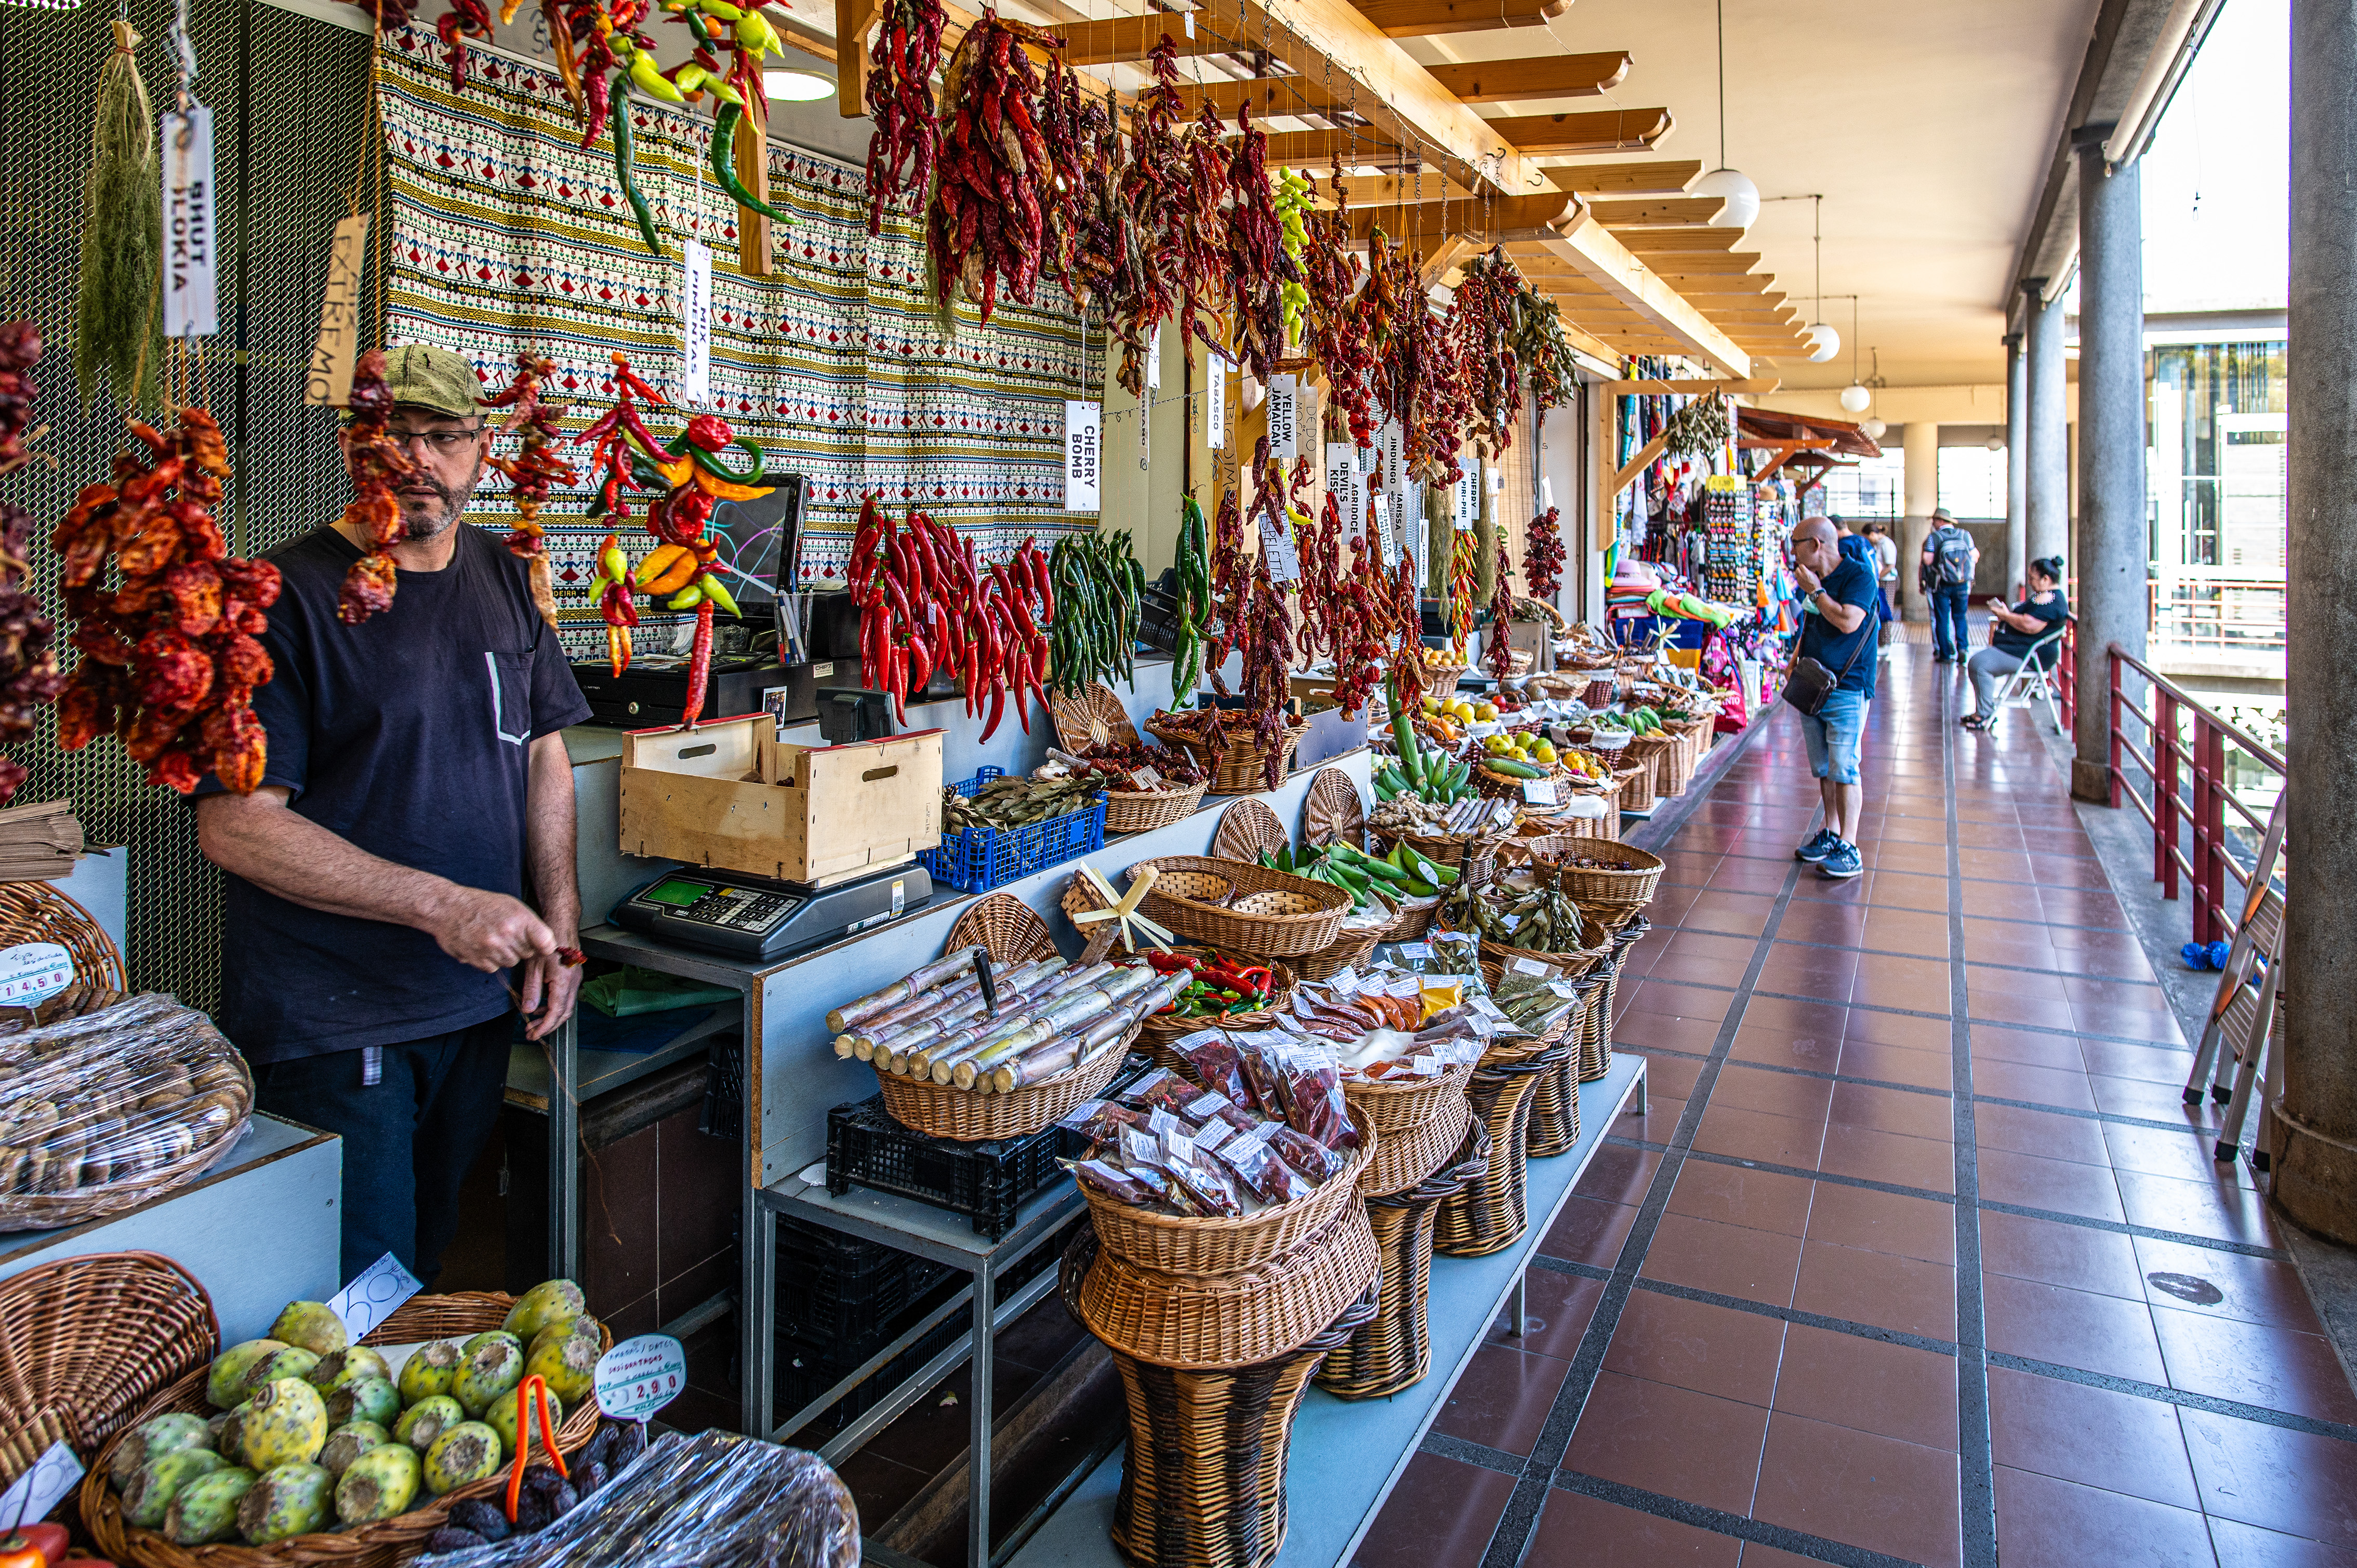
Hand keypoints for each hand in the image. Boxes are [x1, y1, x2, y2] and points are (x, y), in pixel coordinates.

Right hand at [427, 887, 557, 972]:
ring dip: (505, 954)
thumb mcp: (509, 904)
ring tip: (492, 938)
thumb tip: (547, 945)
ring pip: (512, 962)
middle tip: (507, 934)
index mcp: (519, 918)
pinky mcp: (479, 960)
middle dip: (522, 947)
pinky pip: (494, 968)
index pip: (546, 941)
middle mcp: (507, 934)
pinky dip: (490, 960)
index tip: (543, 946)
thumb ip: (529, 923)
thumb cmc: (480, 904)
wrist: (446, 908)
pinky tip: (481, 945)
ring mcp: (492, 948)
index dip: (546, 946)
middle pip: (528, 954)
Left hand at [517, 947, 584, 1039]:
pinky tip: (542, 1004)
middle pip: (564, 1013)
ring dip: (551, 1015)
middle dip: (548, 1025)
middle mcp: (573, 982)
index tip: (534, 1033)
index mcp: (564, 981)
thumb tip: (528, 1008)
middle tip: (532, 1031)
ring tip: (535, 1020)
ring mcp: (575, 978)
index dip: (544, 1026)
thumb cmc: (548, 939)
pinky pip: (566, 996)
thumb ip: (531, 989)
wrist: (561, 923)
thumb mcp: (533, 966)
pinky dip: (555, 1004)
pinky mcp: (573, 975)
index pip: (556, 1012)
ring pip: (566, 1005)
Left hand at [1793, 563, 1821, 594]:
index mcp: (1805, 572)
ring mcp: (1799, 579)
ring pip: (1795, 573)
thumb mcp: (1813, 573)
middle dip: (1799, 568)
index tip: (1804, 566)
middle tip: (1802, 569)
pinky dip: (1799, 577)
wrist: (1814, 590)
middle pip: (1797, 569)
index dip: (1802, 565)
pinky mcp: (1798, 583)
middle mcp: (1801, 575)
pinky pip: (1797, 578)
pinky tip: (1803, 578)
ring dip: (1798, 572)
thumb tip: (1804, 568)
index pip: (1800, 565)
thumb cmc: (1815, 581)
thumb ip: (1807, 570)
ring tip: (1802, 573)